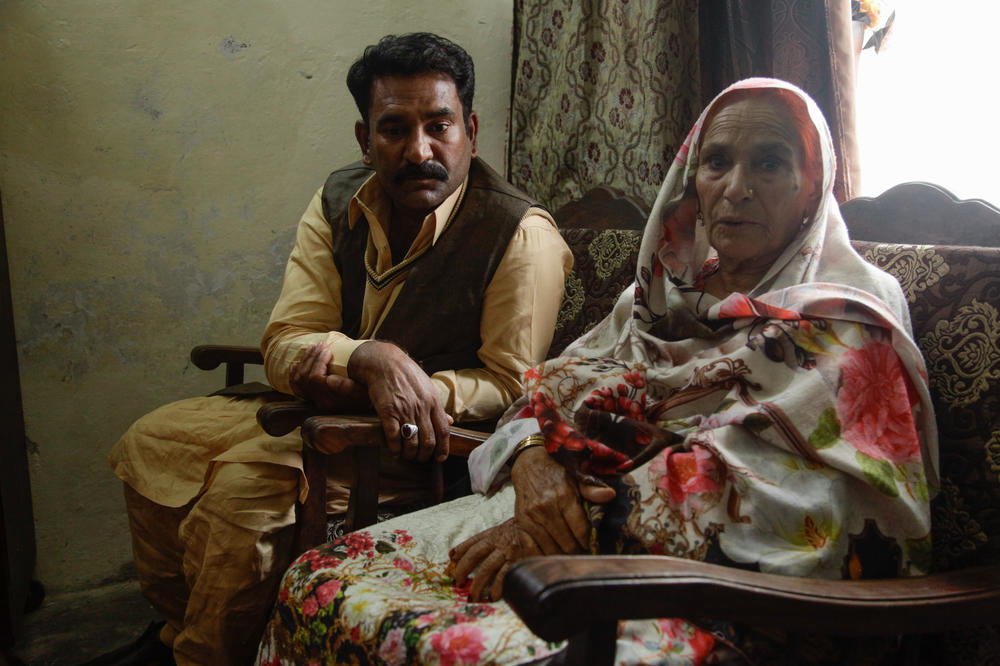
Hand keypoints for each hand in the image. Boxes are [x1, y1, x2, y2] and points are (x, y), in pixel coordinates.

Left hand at [290, 343, 370, 411]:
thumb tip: (329, 379)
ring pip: (299, 379)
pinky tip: (297, 363)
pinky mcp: (313, 398)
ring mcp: (315, 400)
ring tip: (314, 348)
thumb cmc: (370, 394)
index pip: (315, 378)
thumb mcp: (364, 391)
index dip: (319, 361)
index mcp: (332, 399)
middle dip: (312, 357)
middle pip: (305, 376)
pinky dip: (294, 373)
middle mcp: (321, 401)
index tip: (328, 350)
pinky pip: (296, 386)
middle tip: (322, 345)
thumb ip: (348, 387)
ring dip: (305, 360)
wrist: (372, 404)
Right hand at [347, 340, 450, 461]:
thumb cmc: (406, 374)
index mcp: (433, 402)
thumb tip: (450, 421)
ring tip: (406, 455)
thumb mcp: (427, 387)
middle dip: (424, 455)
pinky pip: (393, 437)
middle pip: (428, 441)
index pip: (444, 431)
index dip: (443, 448)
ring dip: (409, 454)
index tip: (440, 458)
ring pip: (411, 442)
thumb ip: (438, 407)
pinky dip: (394, 448)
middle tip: (419, 458)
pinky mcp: (387, 412)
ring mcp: (404, 410)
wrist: (384, 362)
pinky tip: (394, 451)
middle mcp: (421, 408)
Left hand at [448, 518, 541, 601]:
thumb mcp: (511, 527)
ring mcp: (508, 551)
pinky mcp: (519, 560)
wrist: (548, 525)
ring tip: (472, 597)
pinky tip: (493, 596)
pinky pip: (504, 576)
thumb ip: (496, 536)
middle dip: (462, 569)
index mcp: (496, 532)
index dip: (461, 549)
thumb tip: (469, 549)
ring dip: (476, 584)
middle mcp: (499, 541)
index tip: (451, 557)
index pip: (474, 541)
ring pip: (486, 569)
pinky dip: (497, 587)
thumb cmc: (530, 528)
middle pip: (474, 555)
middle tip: (457, 583)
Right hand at [510, 446, 614, 554]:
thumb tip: (610, 495)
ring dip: (562, 557)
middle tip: (584, 555)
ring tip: (571, 557)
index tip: (594, 547)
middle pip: (567, 544)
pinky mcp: (520, 524)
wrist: (529, 465)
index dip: (589, 543)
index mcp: (563, 497)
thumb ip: (592, 489)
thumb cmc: (556, 474)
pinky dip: (542, 558)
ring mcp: (531, 518)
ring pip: (551, 550)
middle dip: (578, 552)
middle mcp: (546, 508)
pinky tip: (551, 559)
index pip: (581, 530)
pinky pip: (530, 550)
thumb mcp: (576, 477)